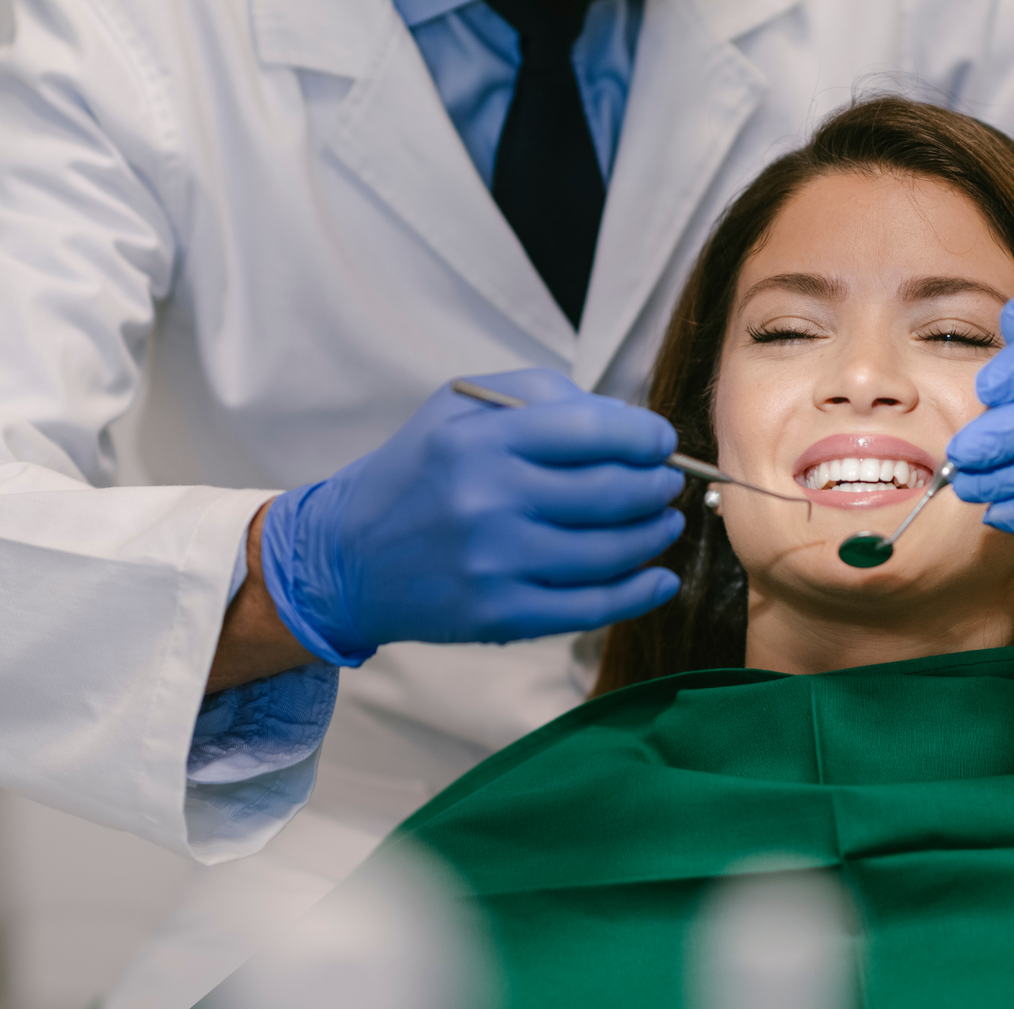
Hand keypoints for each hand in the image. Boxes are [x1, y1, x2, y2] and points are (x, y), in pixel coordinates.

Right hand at [260, 369, 684, 664]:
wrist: (347, 558)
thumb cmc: (417, 473)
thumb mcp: (458, 409)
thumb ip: (541, 397)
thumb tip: (626, 423)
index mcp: (481, 440)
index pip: (593, 431)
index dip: (645, 437)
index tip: (660, 442)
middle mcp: (489, 501)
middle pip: (613, 492)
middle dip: (656, 486)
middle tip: (666, 484)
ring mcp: (496, 564)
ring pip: (612, 551)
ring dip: (655, 535)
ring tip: (662, 523)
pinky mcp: (500, 616)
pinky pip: (593, 607)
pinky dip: (640, 593)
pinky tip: (659, 578)